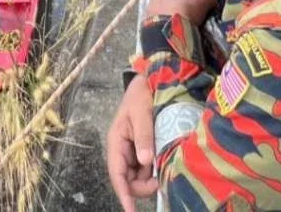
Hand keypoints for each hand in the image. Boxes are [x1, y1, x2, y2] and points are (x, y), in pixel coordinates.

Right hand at [107, 75, 157, 211]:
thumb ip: (144, 137)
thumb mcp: (142, 114)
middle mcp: (122, 149)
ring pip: (138, 176)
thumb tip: (145, 161)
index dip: (123, 194)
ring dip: (150, 179)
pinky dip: (154, 171)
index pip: (117, 173)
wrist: (150, 82)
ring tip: (164, 169)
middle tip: (161, 180)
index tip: (131, 210)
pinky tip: (163, 164)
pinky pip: (147, 168)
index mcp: (116, 141)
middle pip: (128, 179)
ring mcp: (133, 150)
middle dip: (142, 186)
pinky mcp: (143, 149)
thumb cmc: (141, 96)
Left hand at [144, 0, 216, 25]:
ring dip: (163, 11)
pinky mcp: (146, 21)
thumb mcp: (204, 2)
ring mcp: (150, 8)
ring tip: (175, 19)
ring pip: (157, 6)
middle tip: (180, 6)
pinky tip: (169, 27)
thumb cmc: (187, 11)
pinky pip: (153, 19)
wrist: (171, 31)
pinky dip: (160, 22)